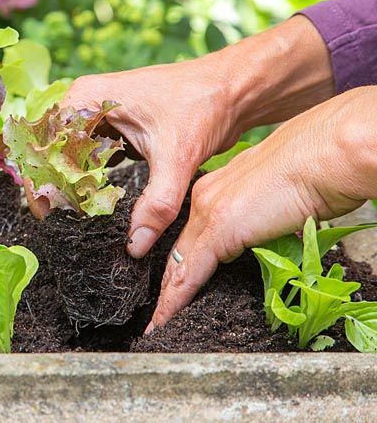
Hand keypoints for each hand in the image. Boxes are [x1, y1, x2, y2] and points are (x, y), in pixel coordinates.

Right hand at [32, 16, 334, 258]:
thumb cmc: (203, 105)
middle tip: (60, 224)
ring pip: (66, 158)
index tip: (50, 215)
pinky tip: (93, 208)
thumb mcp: (177, 156)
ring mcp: (97, 118)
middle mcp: (84, 104)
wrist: (234, 89)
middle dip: (53, 187)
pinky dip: (87, 183)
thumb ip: (156, 203)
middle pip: (50, 152)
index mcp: (87, 98)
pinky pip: (86, 160)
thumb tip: (135, 246)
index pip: (45, 144)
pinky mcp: (112, 131)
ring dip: (68, 187)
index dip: (42, 180)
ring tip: (73, 220)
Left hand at [148, 86, 376, 331]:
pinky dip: (175, 301)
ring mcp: (209, 212)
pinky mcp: (220, 229)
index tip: (172, 282)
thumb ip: (258, 214)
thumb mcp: (277, 195)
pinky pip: (190, 273)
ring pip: (179, 264)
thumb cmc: (315, 170)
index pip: (190, 234)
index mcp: (216, 188)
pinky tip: (165, 319)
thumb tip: (259, 231)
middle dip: (165, 281)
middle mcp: (205, 197)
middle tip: (153, 310)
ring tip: (155, 324)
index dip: (181, 260)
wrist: (324, 154)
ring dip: (167, 298)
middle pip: (179, 249)